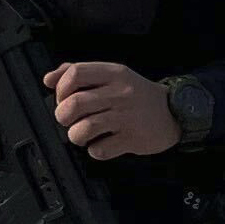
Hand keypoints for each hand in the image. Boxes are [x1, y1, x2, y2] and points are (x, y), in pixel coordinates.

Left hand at [46, 60, 176, 159]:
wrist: (175, 112)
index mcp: (113, 74)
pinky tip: (102, 144)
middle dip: (63, 116)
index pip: (75, 74)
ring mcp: (126, 117)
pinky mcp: (132, 139)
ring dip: (76, 135)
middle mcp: (120, 93)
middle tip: (69, 120)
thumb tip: (49, 79)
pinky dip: (95, 150)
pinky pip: (100, 150)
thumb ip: (81, 73)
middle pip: (74, 104)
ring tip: (83, 135)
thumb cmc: (137, 95)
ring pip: (84, 128)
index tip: (63, 98)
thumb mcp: (114, 75)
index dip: (61, 88)